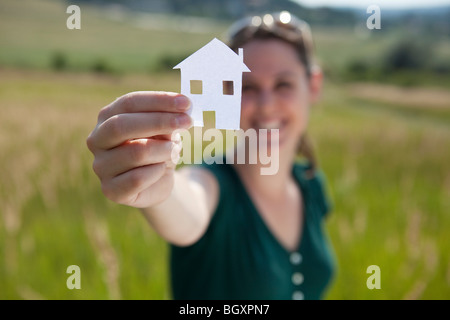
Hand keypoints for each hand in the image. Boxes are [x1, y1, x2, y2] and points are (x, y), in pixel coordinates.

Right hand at [86, 91, 191, 207]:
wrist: (158, 181)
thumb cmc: (159, 148)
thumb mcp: (165, 131)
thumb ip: (167, 122)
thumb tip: (179, 114)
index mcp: (107, 117)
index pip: (129, 103)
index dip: (158, 101)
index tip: (185, 102)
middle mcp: (97, 140)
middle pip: (122, 125)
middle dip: (159, 122)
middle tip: (186, 121)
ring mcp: (101, 166)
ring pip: (136, 153)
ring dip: (164, 150)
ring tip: (174, 150)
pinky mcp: (110, 190)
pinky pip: (138, 179)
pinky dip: (157, 172)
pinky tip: (161, 169)